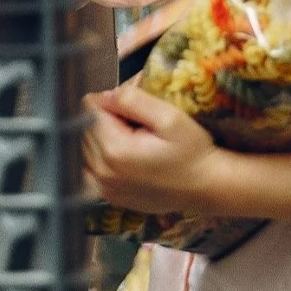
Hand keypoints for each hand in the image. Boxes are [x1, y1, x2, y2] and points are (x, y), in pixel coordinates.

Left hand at [82, 84, 234, 215]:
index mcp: (114, 150)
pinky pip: (88, 167)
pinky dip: (99, 156)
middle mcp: (101, 172)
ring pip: (84, 145)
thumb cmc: (192, 151)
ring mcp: (103, 188)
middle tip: (137, 125)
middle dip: (105, 118)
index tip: (134, 110)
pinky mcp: (108, 196)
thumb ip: (132, 100)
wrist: (206, 186)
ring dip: (102, 137)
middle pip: (84, 126)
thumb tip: (104, 94)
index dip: (111, 101)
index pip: (89, 108)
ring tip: (132, 140)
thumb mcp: (169, 117)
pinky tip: (122, 155)